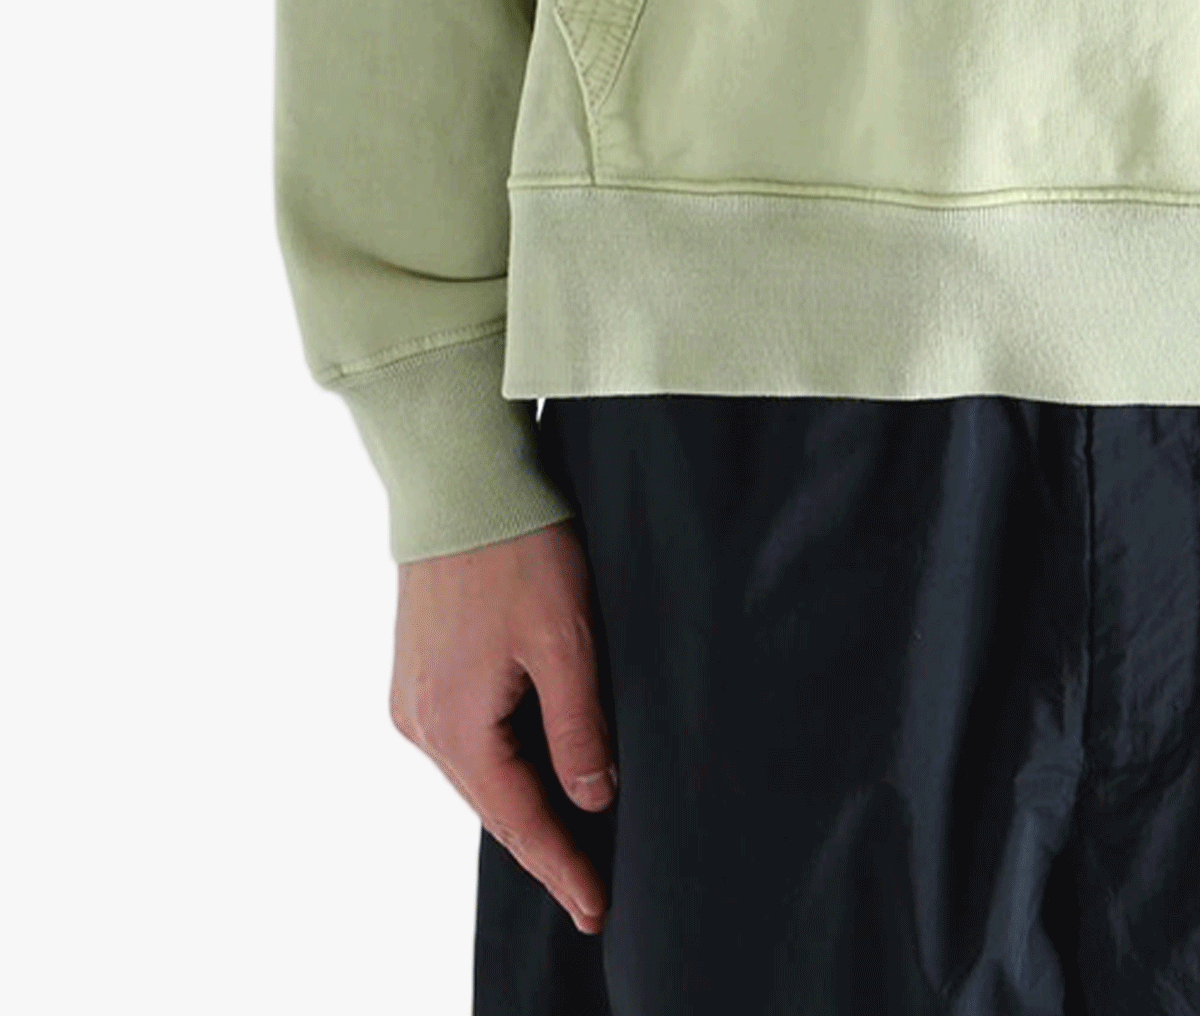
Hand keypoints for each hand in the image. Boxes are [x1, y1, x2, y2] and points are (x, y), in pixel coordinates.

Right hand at [390, 519, 615, 934]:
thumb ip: (579, 728)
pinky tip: (531, 767)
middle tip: (590, 885)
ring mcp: (412, 697)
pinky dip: (500, 760)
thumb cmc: (517, 551)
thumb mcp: (565, 640)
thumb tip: (593, 800)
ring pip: (477, 772)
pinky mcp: (417, 671)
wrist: (460, 482)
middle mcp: (420, 723)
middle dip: (542, 844)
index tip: (595, 909)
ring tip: (569, 836)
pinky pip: (464, 738)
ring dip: (520, 800)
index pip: (518, 820)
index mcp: (455, 726)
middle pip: (493, 802)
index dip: (561, 867)